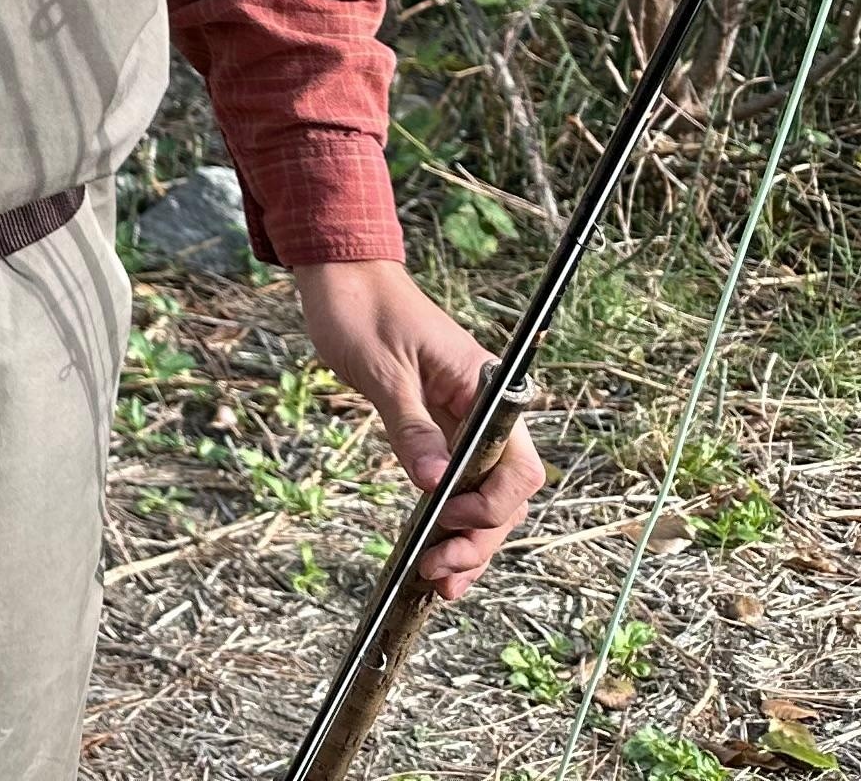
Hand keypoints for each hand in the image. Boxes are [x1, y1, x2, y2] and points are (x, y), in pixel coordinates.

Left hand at [292, 260, 546, 597]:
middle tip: (438, 573)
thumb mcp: (383, 371)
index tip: (451, 521)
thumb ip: (411, 427)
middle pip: (505, 493)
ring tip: (440, 582)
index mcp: (485, 392)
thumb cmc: (363, 312)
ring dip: (467, 541)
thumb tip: (435, 485)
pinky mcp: (436, 430)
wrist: (342, 278)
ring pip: (483, 497)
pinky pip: (454, 483)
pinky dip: (446, 521)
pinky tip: (433, 555)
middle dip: (479, 538)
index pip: (518, 465)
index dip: (493, 505)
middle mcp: (483, 412)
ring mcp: (462, 424)